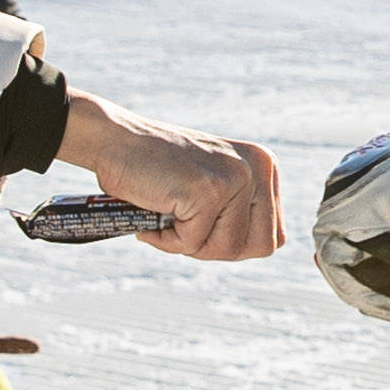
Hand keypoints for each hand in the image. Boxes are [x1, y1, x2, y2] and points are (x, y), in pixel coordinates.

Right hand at [53, 93, 285, 262]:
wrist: (115, 140)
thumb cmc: (157, 171)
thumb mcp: (213, 185)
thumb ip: (240, 212)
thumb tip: (266, 248)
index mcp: (265, 167)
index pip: (274, 236)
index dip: (235, 243)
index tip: (203, 225)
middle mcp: (259, 168)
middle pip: (260, 247)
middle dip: (218, 248)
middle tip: (184, 227)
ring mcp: (235, 177)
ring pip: (228, 249)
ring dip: (190, 244)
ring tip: (167, 216)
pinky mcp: (207, 190)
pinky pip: (192, 242)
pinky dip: (166, 239)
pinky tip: (153, 212)